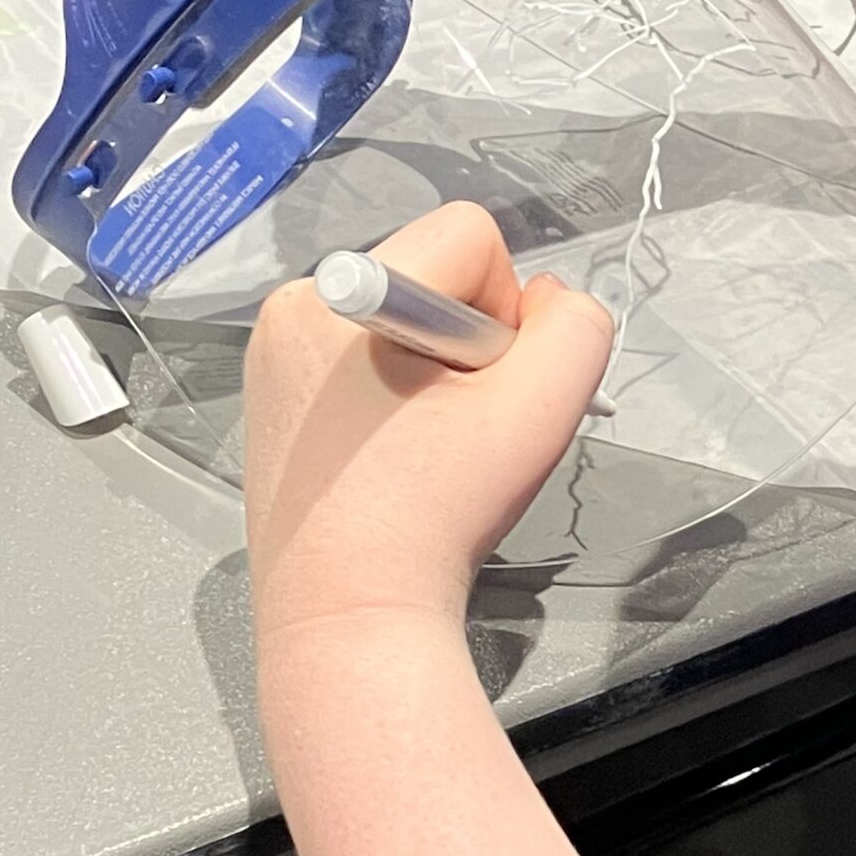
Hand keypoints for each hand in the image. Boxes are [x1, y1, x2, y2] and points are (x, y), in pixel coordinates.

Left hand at [243, 203, 614, 645]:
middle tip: (459, 431)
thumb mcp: (543, 410)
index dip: (507, 313)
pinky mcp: (276, 397)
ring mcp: (276, 354)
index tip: (485, 393)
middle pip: (436, 274)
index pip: (471, 237)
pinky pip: (368, 359)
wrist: (351, 617)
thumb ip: (579, 327)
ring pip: (406, 319)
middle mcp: (296, 308)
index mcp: (343, 295)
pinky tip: (396, 461)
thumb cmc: (432, 517)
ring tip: (426, 453)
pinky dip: (399, 399)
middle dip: (471, 343)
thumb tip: (553, 301)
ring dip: (438, 373)